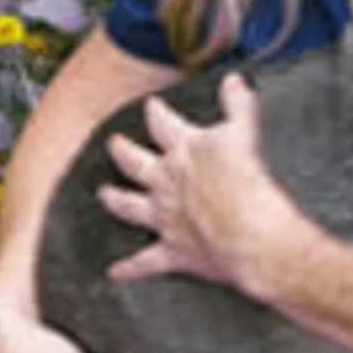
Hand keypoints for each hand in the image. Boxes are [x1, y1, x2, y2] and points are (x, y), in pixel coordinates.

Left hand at [99, 72, 306, 298]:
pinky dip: (130, 268)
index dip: (155, 113)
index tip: (150, 106)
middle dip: (123, 152)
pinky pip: (145, 262)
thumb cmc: (246, 181)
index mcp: (184, 150)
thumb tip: (234, 80)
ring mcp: (165, 217)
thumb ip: (237, 105)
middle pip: (136, 163)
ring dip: (116, 200)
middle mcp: (167, 182)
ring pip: (131, 207)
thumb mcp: (244, 132)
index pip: (162, 124)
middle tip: (114, 144)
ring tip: (104, 195)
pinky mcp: (172, 251)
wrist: (247, 232)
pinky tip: (115, 272)